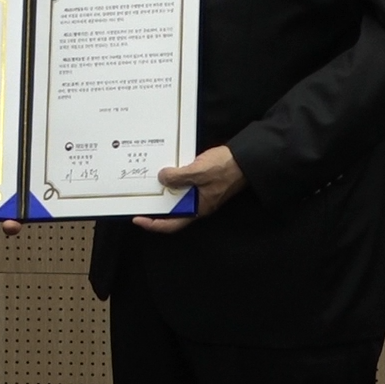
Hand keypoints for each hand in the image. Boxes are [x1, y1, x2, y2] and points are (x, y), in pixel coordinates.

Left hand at [131, 145, 245, 233]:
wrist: (246, 158)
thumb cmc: (227, 168)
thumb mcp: (199, 172)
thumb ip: (179, 177)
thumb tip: (162, 178)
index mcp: (198, 209)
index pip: (171, 224)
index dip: (153, 224)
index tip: (138, 219)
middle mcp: (198, 204)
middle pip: (172, 211)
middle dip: (156, 205)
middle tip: (140, 198)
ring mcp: (201, 193)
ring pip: (177, 197)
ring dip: (165, 190)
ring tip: (151, 182)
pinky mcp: (203, 182)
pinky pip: (184, 184)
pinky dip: (174, 179)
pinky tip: (168, 169)